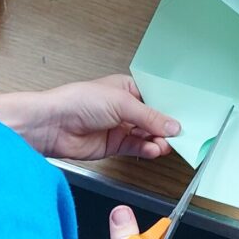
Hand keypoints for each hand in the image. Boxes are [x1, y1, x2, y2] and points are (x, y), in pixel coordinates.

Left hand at [0, 75, 178, 160]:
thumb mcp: (120, 103)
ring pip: (147, 136)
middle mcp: (125, 108)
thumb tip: (173, 125)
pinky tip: (153, 149)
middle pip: (154, 119)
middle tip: (180, 135)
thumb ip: (149, 116)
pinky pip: (137, 148)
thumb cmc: (77, 101)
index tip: (186, 117)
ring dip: (157, 141)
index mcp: (127, 88)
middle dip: (166, 127)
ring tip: (164, 144)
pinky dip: (146, 150)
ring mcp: (119, 127)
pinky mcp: (114, 145)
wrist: (52, 125)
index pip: (156, 98)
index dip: (170, 108)